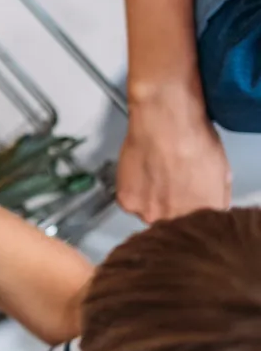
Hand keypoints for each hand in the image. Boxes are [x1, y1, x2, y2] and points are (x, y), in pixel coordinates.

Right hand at [117, 93, 229, 221]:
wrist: (165, 125)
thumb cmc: (195, 140)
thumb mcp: (222, 170)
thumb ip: (217, 195)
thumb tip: (213, 204)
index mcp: (204, 213)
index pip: (198, 224)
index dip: (193, 210)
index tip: (189, 200)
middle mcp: (177, 219)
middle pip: (172, 222)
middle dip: (172, 208)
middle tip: (170, 185)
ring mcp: (150, 214)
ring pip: (150, 214)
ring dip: (152, 201)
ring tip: (155, 176)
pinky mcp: (128, 203)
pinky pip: (131, 203)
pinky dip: (134, 191)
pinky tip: (142, 172)